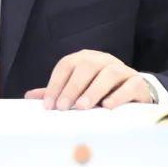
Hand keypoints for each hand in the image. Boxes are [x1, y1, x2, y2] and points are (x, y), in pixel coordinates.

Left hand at [24, 50, 151, 109]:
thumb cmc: (100, 91)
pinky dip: (118, 95)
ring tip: (82, 107)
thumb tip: (29, 97)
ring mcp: (122, 69)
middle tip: (64, 107)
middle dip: (73, 87)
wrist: (135, 93)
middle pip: (87, 66)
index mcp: (85, 59)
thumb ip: (57, 92)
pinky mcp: (138, 82)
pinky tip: (107, 107)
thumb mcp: (78, 90)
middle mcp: (103, 60)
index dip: (56, 83)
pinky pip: (129, 85)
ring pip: (109, 73)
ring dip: (93, 90)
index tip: (49, 104)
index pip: (66, 65)